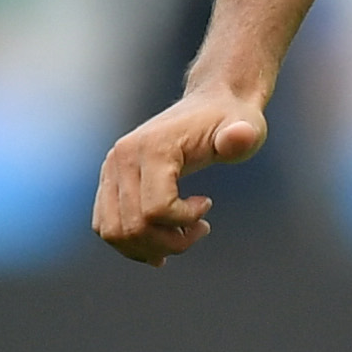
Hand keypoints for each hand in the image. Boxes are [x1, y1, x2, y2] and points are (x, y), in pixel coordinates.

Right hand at [92, 88, 266, 264]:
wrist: (212, 104)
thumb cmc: (230, 121)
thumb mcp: (245, 128)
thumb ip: (242, 136)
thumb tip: (241, 136)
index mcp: (151, 147)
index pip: (155, 210)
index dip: (184, 220)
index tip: (207, 205)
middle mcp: (122, 157)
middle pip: (132, 227)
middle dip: (169, 242)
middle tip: (199, 230)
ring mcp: (111, 168)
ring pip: (114, 232)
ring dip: (149, 247)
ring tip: (182, 235)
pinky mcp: (109, 179)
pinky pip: (106, 225)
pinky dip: (132, 243)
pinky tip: (161, 242)